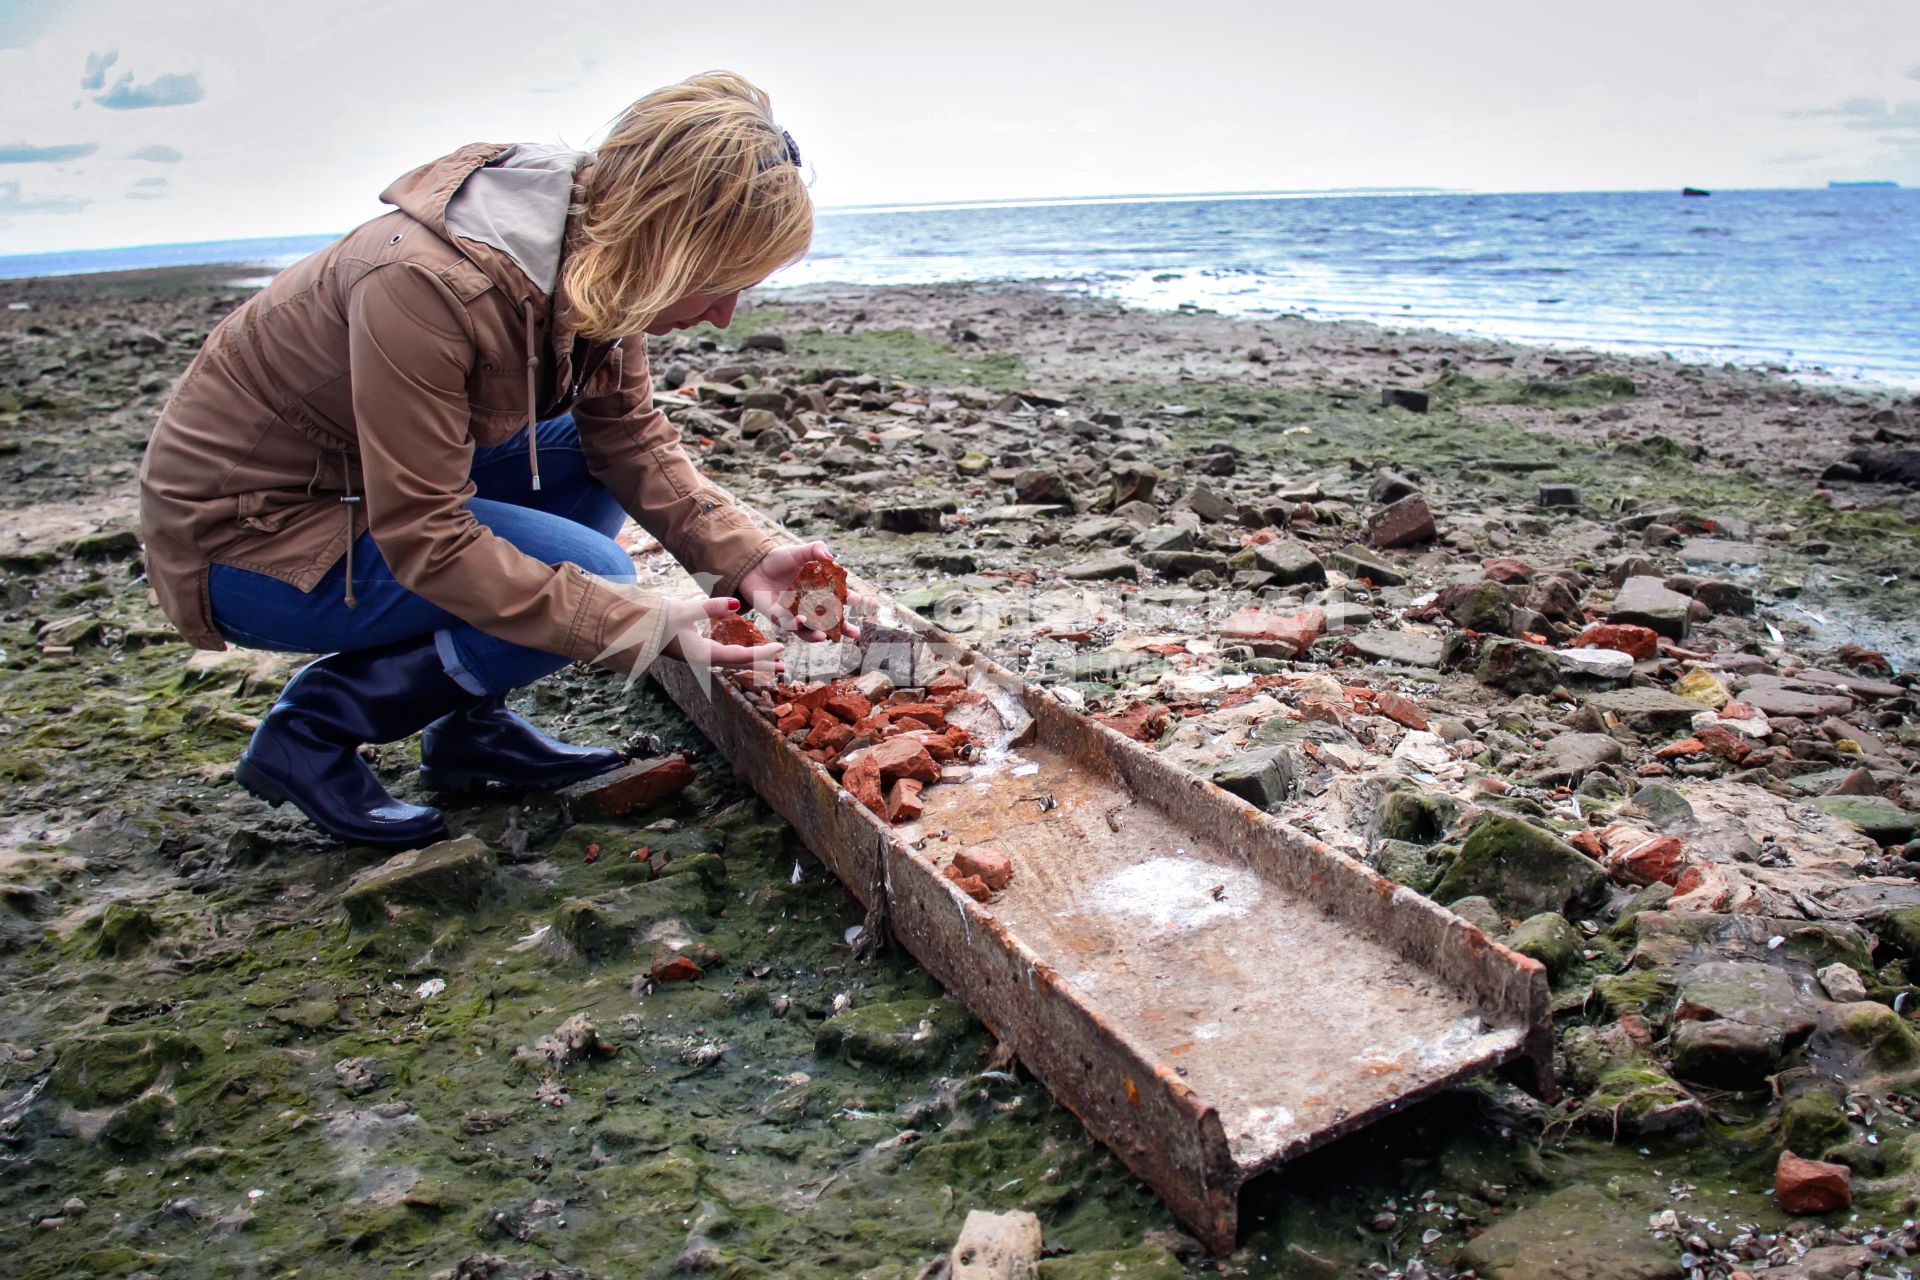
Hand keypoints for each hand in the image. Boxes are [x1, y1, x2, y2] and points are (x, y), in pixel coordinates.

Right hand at [661, 596, 784, 672]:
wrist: (634, 627)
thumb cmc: (657, 619)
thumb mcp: (684, 609)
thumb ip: (710, 606)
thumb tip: (736, 604)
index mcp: (703, 653)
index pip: (739, 656)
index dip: (761, 654)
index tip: (780, 649)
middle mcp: (704, 658)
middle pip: (739, 664)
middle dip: (761, 665)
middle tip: (784, 668)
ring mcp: (699, 655)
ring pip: (733, 661)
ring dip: (753, 662)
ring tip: (772, 664)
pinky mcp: (696, 650)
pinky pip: (724, 655)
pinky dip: (740, 654)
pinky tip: (745, 651)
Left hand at [737, 541, 862, 642]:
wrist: (752, 565)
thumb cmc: (778, 559)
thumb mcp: (799, 552)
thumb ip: (816, 550)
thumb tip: (831, 556)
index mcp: (819, 590)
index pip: (838, 597)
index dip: (849, 599)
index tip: (856, 599)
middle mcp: (809, 606)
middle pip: (829, 622)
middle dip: (843, 629)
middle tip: (855, 634)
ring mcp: (794, 614)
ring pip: (809, 630)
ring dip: (817, 634)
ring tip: (824, 636)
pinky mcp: (778, 617)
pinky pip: (788, 625)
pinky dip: (795, 625)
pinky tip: (801, 621)